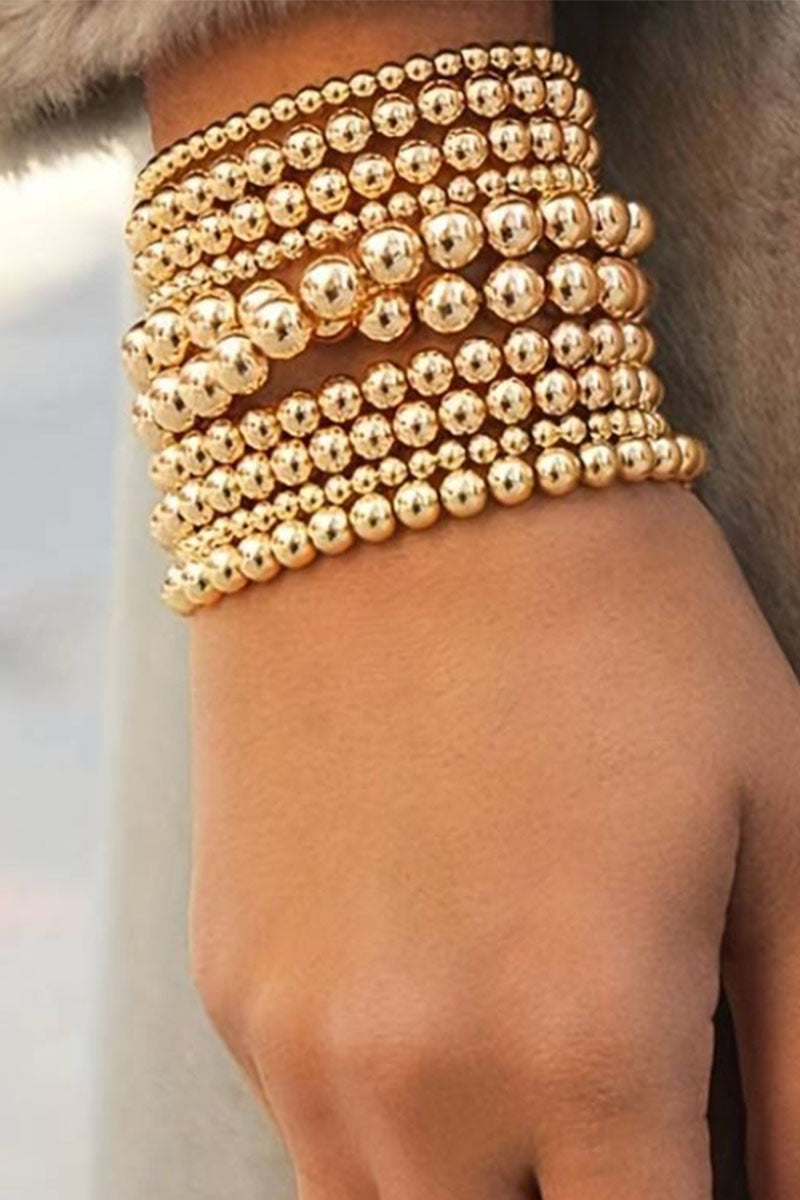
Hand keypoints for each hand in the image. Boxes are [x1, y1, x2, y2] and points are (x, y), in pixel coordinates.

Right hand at [189, 483, 799, 1199]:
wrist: (397, 482)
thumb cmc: (619, 628)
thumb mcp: (779, 820)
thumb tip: (795, 1198)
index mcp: (584, 1041)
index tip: (705, 1174)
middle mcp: (414, 1076)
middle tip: (624, 1136)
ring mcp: (296, 1037)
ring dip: (477, 1191)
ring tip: (538, 1081)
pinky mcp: (230, 984)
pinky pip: (315, 1128)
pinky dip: (392, 1118)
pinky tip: (434, 992)